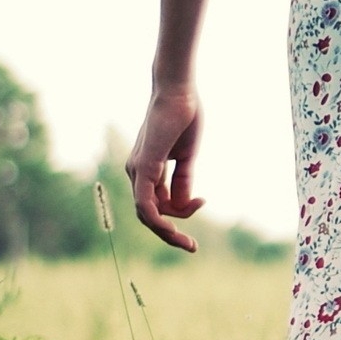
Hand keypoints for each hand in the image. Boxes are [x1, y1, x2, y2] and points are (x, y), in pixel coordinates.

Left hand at [125, 85, 205, 252]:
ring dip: (167, 232)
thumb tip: (184, 205)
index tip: (203, 202)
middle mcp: (136, 172)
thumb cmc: (184, 118)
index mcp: (146, 169)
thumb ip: (183, 180)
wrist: (177, 92)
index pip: (157, 204)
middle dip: (170, 234)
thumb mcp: (186, 156)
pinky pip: (145, 204)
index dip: (180, 214)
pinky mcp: (144, 167)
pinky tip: (174, 227)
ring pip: (146, 215)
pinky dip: (159, 220)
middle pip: (149, 215)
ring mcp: (137, 170)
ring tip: (188, 239)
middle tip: (192, 247)